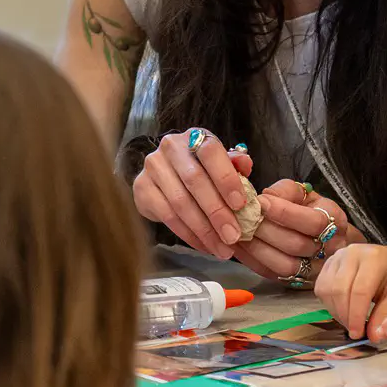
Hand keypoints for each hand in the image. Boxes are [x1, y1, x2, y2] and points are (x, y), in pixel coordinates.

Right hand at [133, 131, 253, 259]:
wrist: (164, 176)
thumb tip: (245, 163)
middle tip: (233, 236)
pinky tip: (203, 245)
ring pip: (180, 202)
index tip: (241, 204)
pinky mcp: (141, 188)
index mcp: (195, 137)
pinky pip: (167, 216)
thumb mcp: (220, 164)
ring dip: (204, 230)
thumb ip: (235, 165)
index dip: (226, 177)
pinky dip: (188, 235)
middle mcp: (171, 147)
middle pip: (195, 181)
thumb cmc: (201, 169)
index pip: (210, 151)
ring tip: (222, 248)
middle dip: (217, 212)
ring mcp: (153, 167)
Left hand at [234, 181, 364, 284]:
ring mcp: (315, 270)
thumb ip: (287, 191)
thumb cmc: (311, 211)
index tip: (261, 202)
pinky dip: (252, 261)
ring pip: (285, 266)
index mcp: (336, 221)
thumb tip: (265, 198)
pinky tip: (239, 247)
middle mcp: (330, 249)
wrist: (326, 239)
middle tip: (243, 218)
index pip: (314, 221)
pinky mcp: (297, 283)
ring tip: (239, 232)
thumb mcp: (305, 194)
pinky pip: (272, 275)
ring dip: (257, 249)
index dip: (284, 212)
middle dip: (266, 231)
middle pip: (296, 245)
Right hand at [314, 243, 386, 338]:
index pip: (359, 291)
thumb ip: (385, 316)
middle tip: (354, 332)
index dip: (356, 317)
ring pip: (327, 289)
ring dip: (335, 311)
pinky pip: (321, 287)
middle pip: (339, 290)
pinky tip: (342, 310)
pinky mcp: (330, 262)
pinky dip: (328, 303)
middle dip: (345, 316)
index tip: (358, 335)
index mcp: (374, 258)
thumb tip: (373, 337)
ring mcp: (338, 256)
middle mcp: (352, 253)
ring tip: (350, 322)